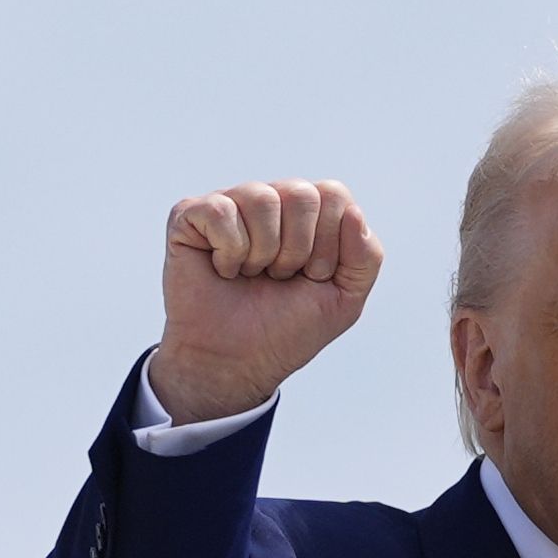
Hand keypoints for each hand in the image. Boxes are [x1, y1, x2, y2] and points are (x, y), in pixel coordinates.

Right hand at [149, 179, 382, 422]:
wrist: (237, 363)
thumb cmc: (287, 329)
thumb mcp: (344, 300)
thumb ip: (366, 258)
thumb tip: (352, 212)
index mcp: (308, 213)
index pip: (333, 195)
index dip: (328, 244)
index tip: (312, 277)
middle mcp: (270, 201)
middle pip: (301, 194)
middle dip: (297, 251)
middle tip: (279, 278)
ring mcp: (230, 204)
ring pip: (262, 198)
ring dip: (263, 253)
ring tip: (251, 275)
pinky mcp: (191, 215)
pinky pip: (221, 211)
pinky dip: (229, 252)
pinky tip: (223, 270)